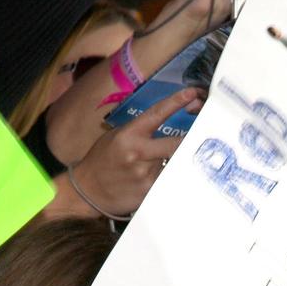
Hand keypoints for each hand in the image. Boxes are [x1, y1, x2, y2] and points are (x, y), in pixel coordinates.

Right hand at [70, 89, 203, 217]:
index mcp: (129, 134)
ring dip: (171, 164)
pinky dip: (165, 179)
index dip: (175, 102)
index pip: (156, 114)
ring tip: (150, 168)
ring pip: (172, 164)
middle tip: (198, 139)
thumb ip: (140, 130)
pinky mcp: (149, 192)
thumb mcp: (115, 137)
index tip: (191, 93)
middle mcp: (137, 152)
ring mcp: (144, 173)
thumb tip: (168, 120)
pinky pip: (166, 181)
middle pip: (175, 143)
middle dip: (188, 141)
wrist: (87, 191)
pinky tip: (150, 180)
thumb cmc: (102, 161)